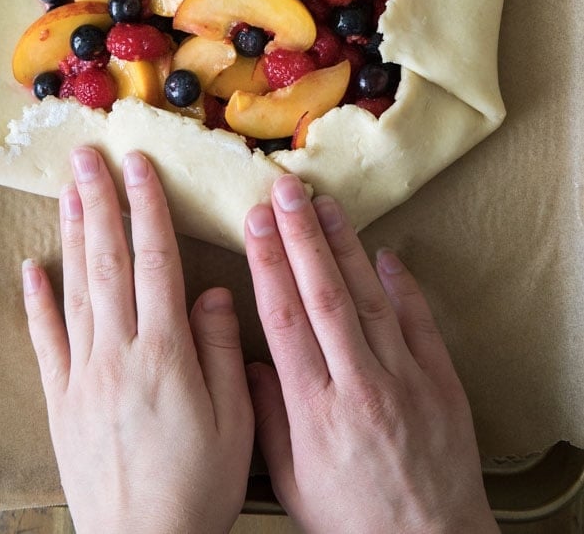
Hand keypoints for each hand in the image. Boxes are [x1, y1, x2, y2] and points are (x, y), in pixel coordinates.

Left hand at [22, 147, 253, 533]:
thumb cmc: (199, 487)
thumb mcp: (235, 422)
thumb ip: (222, 351)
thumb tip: (214, 293)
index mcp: (166, 354)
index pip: (155, 262)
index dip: (147, 209)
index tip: (139, 167)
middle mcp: (119, 353)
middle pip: (108, 262)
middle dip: (101, 203)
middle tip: (89, 157)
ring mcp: (84, 375)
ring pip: (76, 290)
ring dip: (73, 235)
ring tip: (69, 191)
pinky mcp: (61, 400)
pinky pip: (46, 342)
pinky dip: (36, 303)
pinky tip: (31, 269)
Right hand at [245, 176, 497, 533]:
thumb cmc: (353, 522)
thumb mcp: (292, 481)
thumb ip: (267, 417)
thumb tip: (253, 363)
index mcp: (315, 409)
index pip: (284, 318)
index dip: (267, 263)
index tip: (255, 223)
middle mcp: (358, 385)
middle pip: (324, 295)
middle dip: (301, 236)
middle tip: (287, 191)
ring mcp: (403, 380)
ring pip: (369, 298)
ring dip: (345, 246)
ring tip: (326, 205)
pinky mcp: (439, 383)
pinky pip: (419, 323)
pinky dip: (403, 286)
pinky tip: (385, 255)